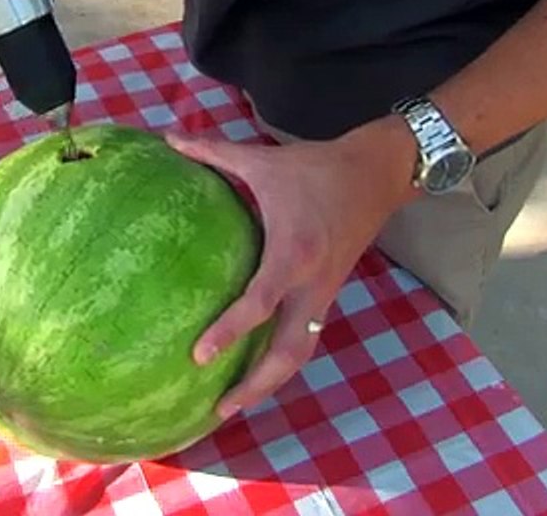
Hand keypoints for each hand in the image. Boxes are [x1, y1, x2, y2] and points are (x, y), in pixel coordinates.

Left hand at [165, 117, 417, 417]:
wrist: (377, 174)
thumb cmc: (315, 168)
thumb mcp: (262, 160)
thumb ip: (214, 153)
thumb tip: (170, 138)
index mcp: (293, 251)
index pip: (260, 302)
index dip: (230, 331)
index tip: (199, 355)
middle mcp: (311, 282)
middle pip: (290, 351)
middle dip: (257, 385)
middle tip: (220, 408)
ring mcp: (324, 292)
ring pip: (302, 352)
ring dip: (271, 382)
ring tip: (234, 404)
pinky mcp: (328, 294)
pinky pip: (306, 337)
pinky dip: (283, 360)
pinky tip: (255, 373)